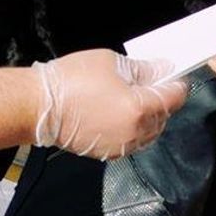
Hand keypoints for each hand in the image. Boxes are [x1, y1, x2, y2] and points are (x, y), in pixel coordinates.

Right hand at [33, 49, 187, 158]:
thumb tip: (160, 69)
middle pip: (164, 116)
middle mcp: (134, 132)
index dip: (176, 82)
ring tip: (132, 96)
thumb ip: (143, 69)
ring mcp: (121, 145)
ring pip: (150, 132)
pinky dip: (132, 128)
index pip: (174, 97)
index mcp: (139, 109)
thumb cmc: (69, 82)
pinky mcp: (108, 152)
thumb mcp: (112, 62)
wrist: (39, 106)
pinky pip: (132, 141)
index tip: (174, 74)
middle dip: (162, 99)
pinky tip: (119, 112)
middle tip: (151, 81)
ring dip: (148, 115)